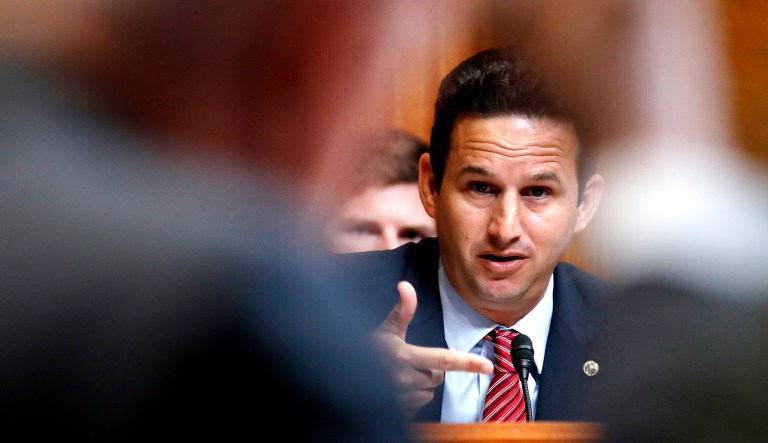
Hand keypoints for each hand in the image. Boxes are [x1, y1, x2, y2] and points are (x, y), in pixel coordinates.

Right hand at [372, 281, 493, 417]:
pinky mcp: (399, 412)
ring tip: (400, 374)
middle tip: (410, 361)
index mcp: (404, 356)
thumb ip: (402, 310)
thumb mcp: (385, 330)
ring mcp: (401, 398)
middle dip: (430, 368)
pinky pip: (418, 405)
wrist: (343, 376)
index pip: (443, 359)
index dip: (467, 362)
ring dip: (421, 384)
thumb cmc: (366, 350)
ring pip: (428, 392)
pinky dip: (412, 397)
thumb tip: (405, 286)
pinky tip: (398, 388)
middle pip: (437, 375)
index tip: (488, 366)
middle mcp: (404, 378)